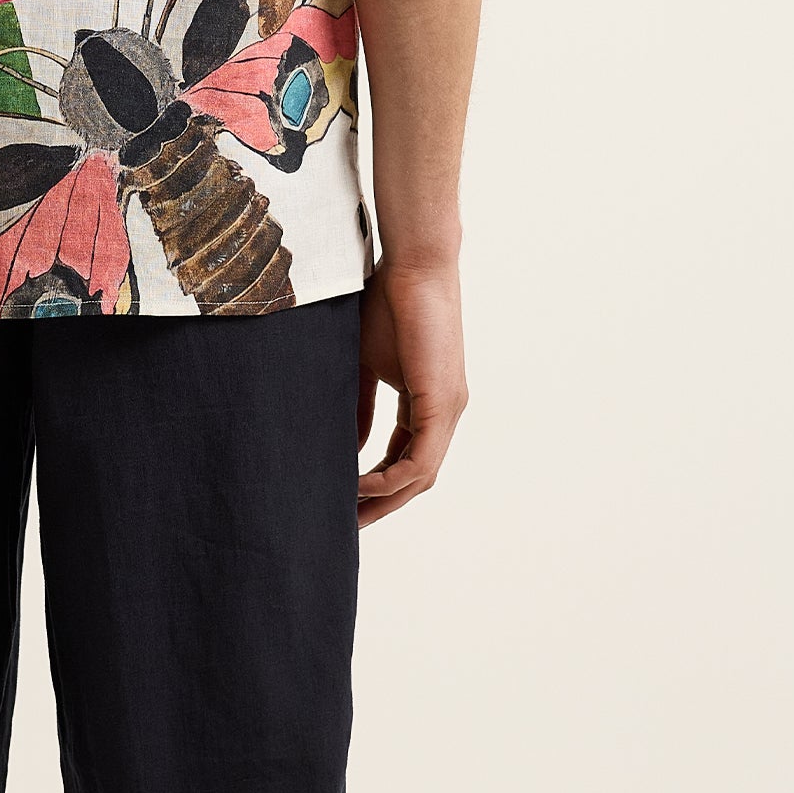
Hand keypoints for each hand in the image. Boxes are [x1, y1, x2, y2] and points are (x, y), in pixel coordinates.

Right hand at [356, 257, 467, 527]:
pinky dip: (391, 479)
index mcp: (428, 402)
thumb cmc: (386, 304)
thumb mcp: (363, 365)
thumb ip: (358, 407)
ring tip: (347, 513)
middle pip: (417, 477)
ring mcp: (448, 410)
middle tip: (345, 524)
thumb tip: (351, 447)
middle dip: (381, 504)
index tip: (345, 499)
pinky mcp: (443, 404)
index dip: (377, 483)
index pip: (406, 457)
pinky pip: (420, 460)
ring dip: (384, 500)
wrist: (411, 268)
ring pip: (420, 476)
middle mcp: (445, 412)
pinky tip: (360, 487)